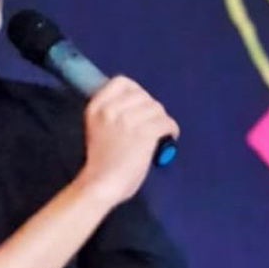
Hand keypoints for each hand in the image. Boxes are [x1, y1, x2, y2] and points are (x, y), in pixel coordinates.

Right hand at [78, 76, 179, 204]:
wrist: (100, 185)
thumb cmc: (99, 163)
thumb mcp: (97, 129)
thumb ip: (111, 114)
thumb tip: (137, 106)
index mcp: (96, 107)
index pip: (122, 82)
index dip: (136, 91)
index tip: (139, 105)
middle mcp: (111, 109)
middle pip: (143, 95)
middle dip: (150, 109)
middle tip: (152, 123)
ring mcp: (127, 120)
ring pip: (157, 108)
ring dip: (161, 120)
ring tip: (160, 132)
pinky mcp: (144, 133)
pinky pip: (166, 122)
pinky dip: (171, 129)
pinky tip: (170, 137)